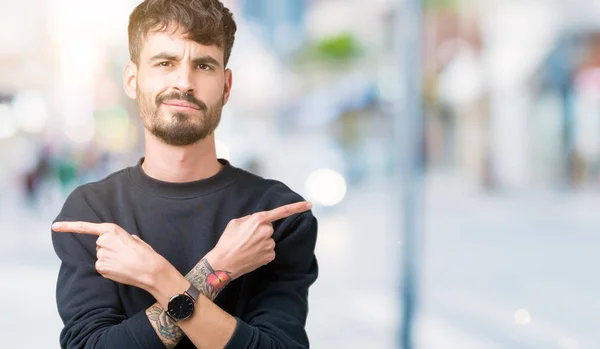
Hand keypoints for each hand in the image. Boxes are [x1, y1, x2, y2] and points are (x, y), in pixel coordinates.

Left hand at [52, 221, 168, 290]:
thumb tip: (115, 244)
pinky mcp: (101, 267)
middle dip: (109, 249)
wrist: (150, 269)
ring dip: (110, 260)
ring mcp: (101, 255)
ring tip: (125, 262)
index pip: (86, 227)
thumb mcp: (133, 239)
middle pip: (99, 245)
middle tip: (124, 254)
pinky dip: (109, 269)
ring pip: (101, 257)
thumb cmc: (145, 253)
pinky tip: (120, 269)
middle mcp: (103, 241)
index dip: (68, 227)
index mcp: (112, 230)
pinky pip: (102, 267)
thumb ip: (119, 238)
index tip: (54, 226)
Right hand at [206, 201, 311, 279]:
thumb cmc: (227, 242)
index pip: (282, 211)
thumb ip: (250, 218)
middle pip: (269, 228)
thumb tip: (258, 221)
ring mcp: (269, 244)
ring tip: (246, 248)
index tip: (309, 205)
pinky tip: (251, 255)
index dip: (297, 207)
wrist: (223, 263)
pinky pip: (269, 251)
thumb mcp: (235, 223)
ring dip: (260, 243)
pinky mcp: (270, 256)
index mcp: (258, 219)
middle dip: (260, 231)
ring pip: (269, 240)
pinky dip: (262, 252)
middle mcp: (267, 231)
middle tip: (246, 238)